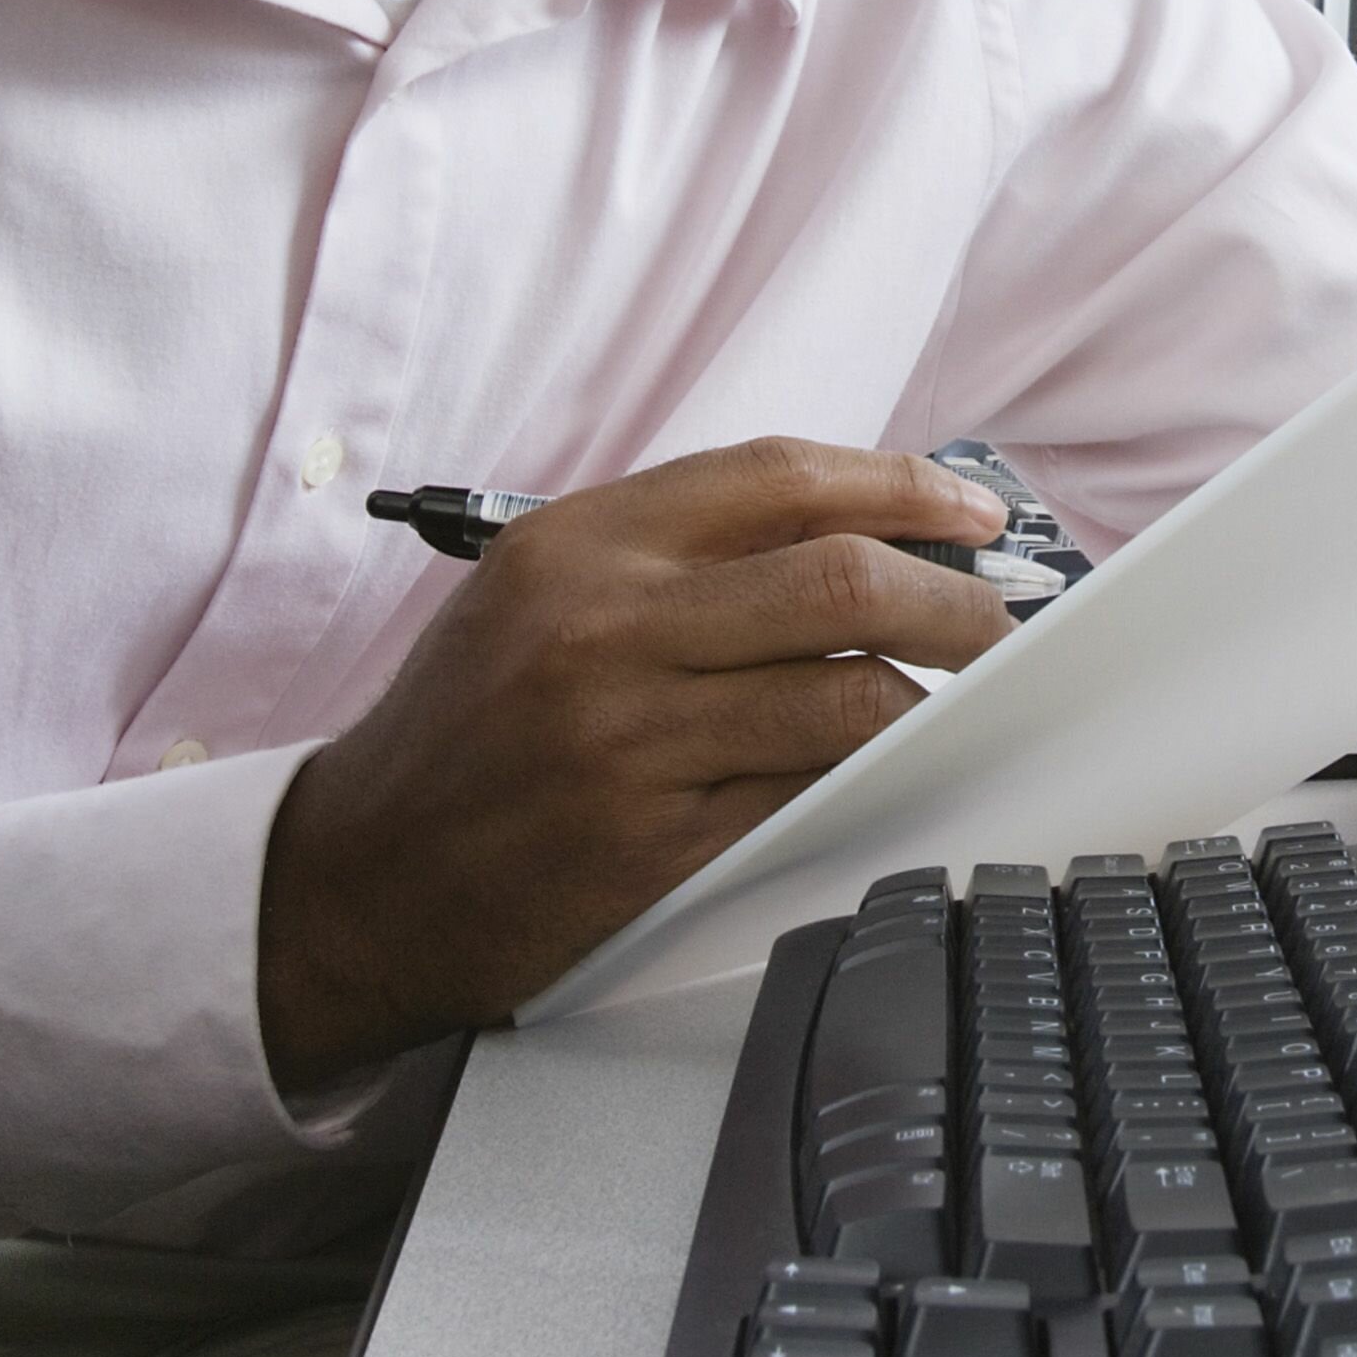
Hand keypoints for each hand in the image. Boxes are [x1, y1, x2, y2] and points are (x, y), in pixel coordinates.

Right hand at [261, 441, 1013, 1085]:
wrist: (359, 879)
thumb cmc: (464, 732)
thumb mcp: (537, 597)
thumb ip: (672, 555)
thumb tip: (848, 533)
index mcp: (578, 544)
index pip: (780, 477)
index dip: (900, 486)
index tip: (970, 514)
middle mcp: (602, 625)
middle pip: (841, 575)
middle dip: (954, 595)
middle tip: (997, 618)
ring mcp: (630, 738)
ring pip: (847, 692)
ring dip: (930, 694)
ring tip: (957, 698)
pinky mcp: (654, 843)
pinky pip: (809, 792)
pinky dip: (867, 776)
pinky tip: (887, 768)